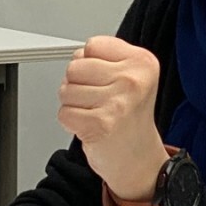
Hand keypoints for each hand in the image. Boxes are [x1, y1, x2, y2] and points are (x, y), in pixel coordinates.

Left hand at [57, 35, 166, 200]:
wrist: (139, 159)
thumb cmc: (130, 118)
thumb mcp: (132, 77)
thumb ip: (105, 59)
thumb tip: (77, 54)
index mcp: (142, 62)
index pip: (92, 45)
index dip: (89, 63)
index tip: (103, 79)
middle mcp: (133, 80)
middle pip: (75, 66)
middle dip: (77, 84)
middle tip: (97, 100)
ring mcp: (117, 103)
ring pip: (66, 90)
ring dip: (74, 105)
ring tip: (95, 114)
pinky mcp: (100, 125)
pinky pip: (64, 113)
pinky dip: (71, 123)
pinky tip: (90, 127)